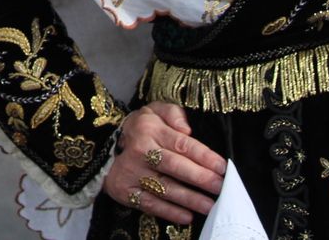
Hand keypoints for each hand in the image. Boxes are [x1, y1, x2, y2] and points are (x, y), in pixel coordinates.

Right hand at [101, 102, 225, 225]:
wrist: (105, 146)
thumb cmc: (141, 129)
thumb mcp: (154, 111)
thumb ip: (173, 112)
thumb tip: (187, 128)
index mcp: (150, 129)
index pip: (182, 144)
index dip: (204, 156)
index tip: (223, 167)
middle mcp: (140, 150)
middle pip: (174, 166)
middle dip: (200, 178)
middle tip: (221, 187)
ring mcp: (132, 172)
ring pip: (165, 188)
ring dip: (189, 199)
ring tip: (210, 206)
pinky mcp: (125, 191)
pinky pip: (150, 204)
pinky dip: (169, 212)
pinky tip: (187, 216)